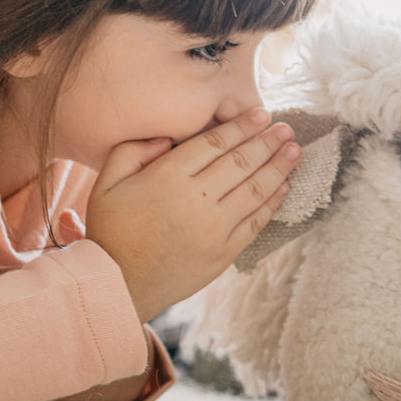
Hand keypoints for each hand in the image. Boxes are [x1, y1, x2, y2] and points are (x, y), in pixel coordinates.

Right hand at [82, 108, 300, 321]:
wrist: (119, 285)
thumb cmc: (111, 231)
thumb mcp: (105, 183)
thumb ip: (131, 151)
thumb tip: (166, 137)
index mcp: (167, 177)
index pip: (213, 143)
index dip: (241, 127)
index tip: (261, 114)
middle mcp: (195, 199)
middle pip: (240, 162)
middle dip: (267, 142)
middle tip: (286, 128)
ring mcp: (214, 228)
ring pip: (254, 190)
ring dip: (278, 168)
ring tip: (295, 151)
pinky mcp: (224, 252)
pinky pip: (255, 222)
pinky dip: (272, 202)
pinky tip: (284, 186)